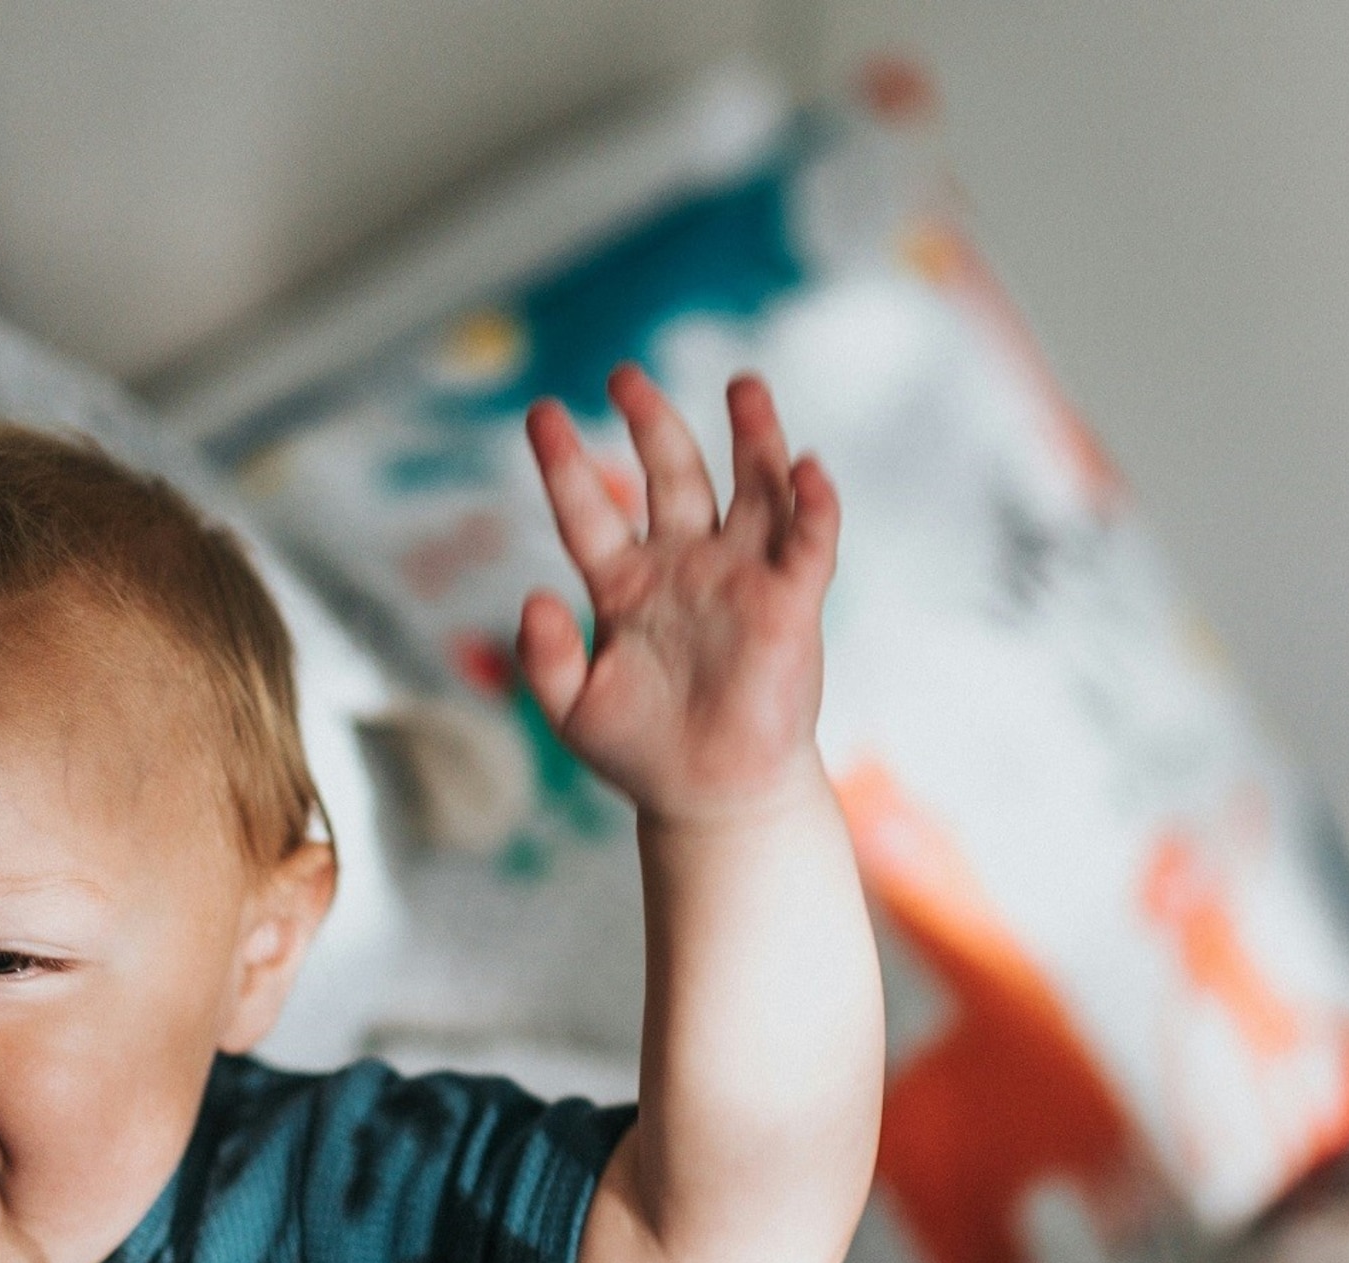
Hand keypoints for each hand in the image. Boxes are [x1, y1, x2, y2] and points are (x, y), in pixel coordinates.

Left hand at [519, 364, 838, 824]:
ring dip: (751, 436)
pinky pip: (808, 541)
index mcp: (626, 586)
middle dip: (653, 422)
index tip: (541, 414)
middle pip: (673, 475)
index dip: (565, 463)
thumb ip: (543, 656)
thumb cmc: (644, 757)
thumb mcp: (572, 710)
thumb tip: (534, 594)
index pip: (589, 509)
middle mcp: (685, 567)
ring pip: (751, 488)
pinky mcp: (791, 604)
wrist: (713, 800)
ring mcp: (741, 579)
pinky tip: (805, 468)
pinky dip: (813, 503)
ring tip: (742, 385)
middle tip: (625, 375)